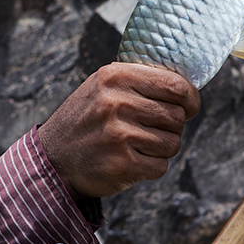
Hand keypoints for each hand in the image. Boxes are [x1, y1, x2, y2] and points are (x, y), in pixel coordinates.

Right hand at [38, 62, 200, 198]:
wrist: (53, 158)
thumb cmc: (85, 120)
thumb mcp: (102, 86)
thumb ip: (139, 80)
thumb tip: (186, 87)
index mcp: (115, 77)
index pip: (175, 86)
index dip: (190, 98)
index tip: (190, 106)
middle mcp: (116, 103)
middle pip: (177, 116)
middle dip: (173, 126)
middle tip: (154, 129)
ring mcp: (119, 135)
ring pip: (172, 143)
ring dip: (162, 148)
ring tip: (139, 145)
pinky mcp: (122, 165)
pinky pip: (161, 166)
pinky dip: (152, 166)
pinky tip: (132, 160)